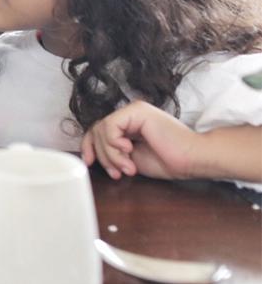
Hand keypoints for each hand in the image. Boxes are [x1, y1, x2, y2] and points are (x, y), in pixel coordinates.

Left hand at [81, 100, 199, 180]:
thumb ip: (114, 153)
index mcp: (129, 125)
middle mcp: (129, 115)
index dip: (90, 147)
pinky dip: (114, 142)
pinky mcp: (137, 111)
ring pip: (102, 130)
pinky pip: (110, 125)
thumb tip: (92, 154)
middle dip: (103, 156)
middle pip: (97, 131)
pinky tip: (128, 151)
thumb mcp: (132, 159)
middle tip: (118, 172)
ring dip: (111, 154)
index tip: (90, 163)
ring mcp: (133, 111)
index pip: (98, 131)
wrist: (193, 159)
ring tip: (128, 167)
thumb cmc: (170, 161)